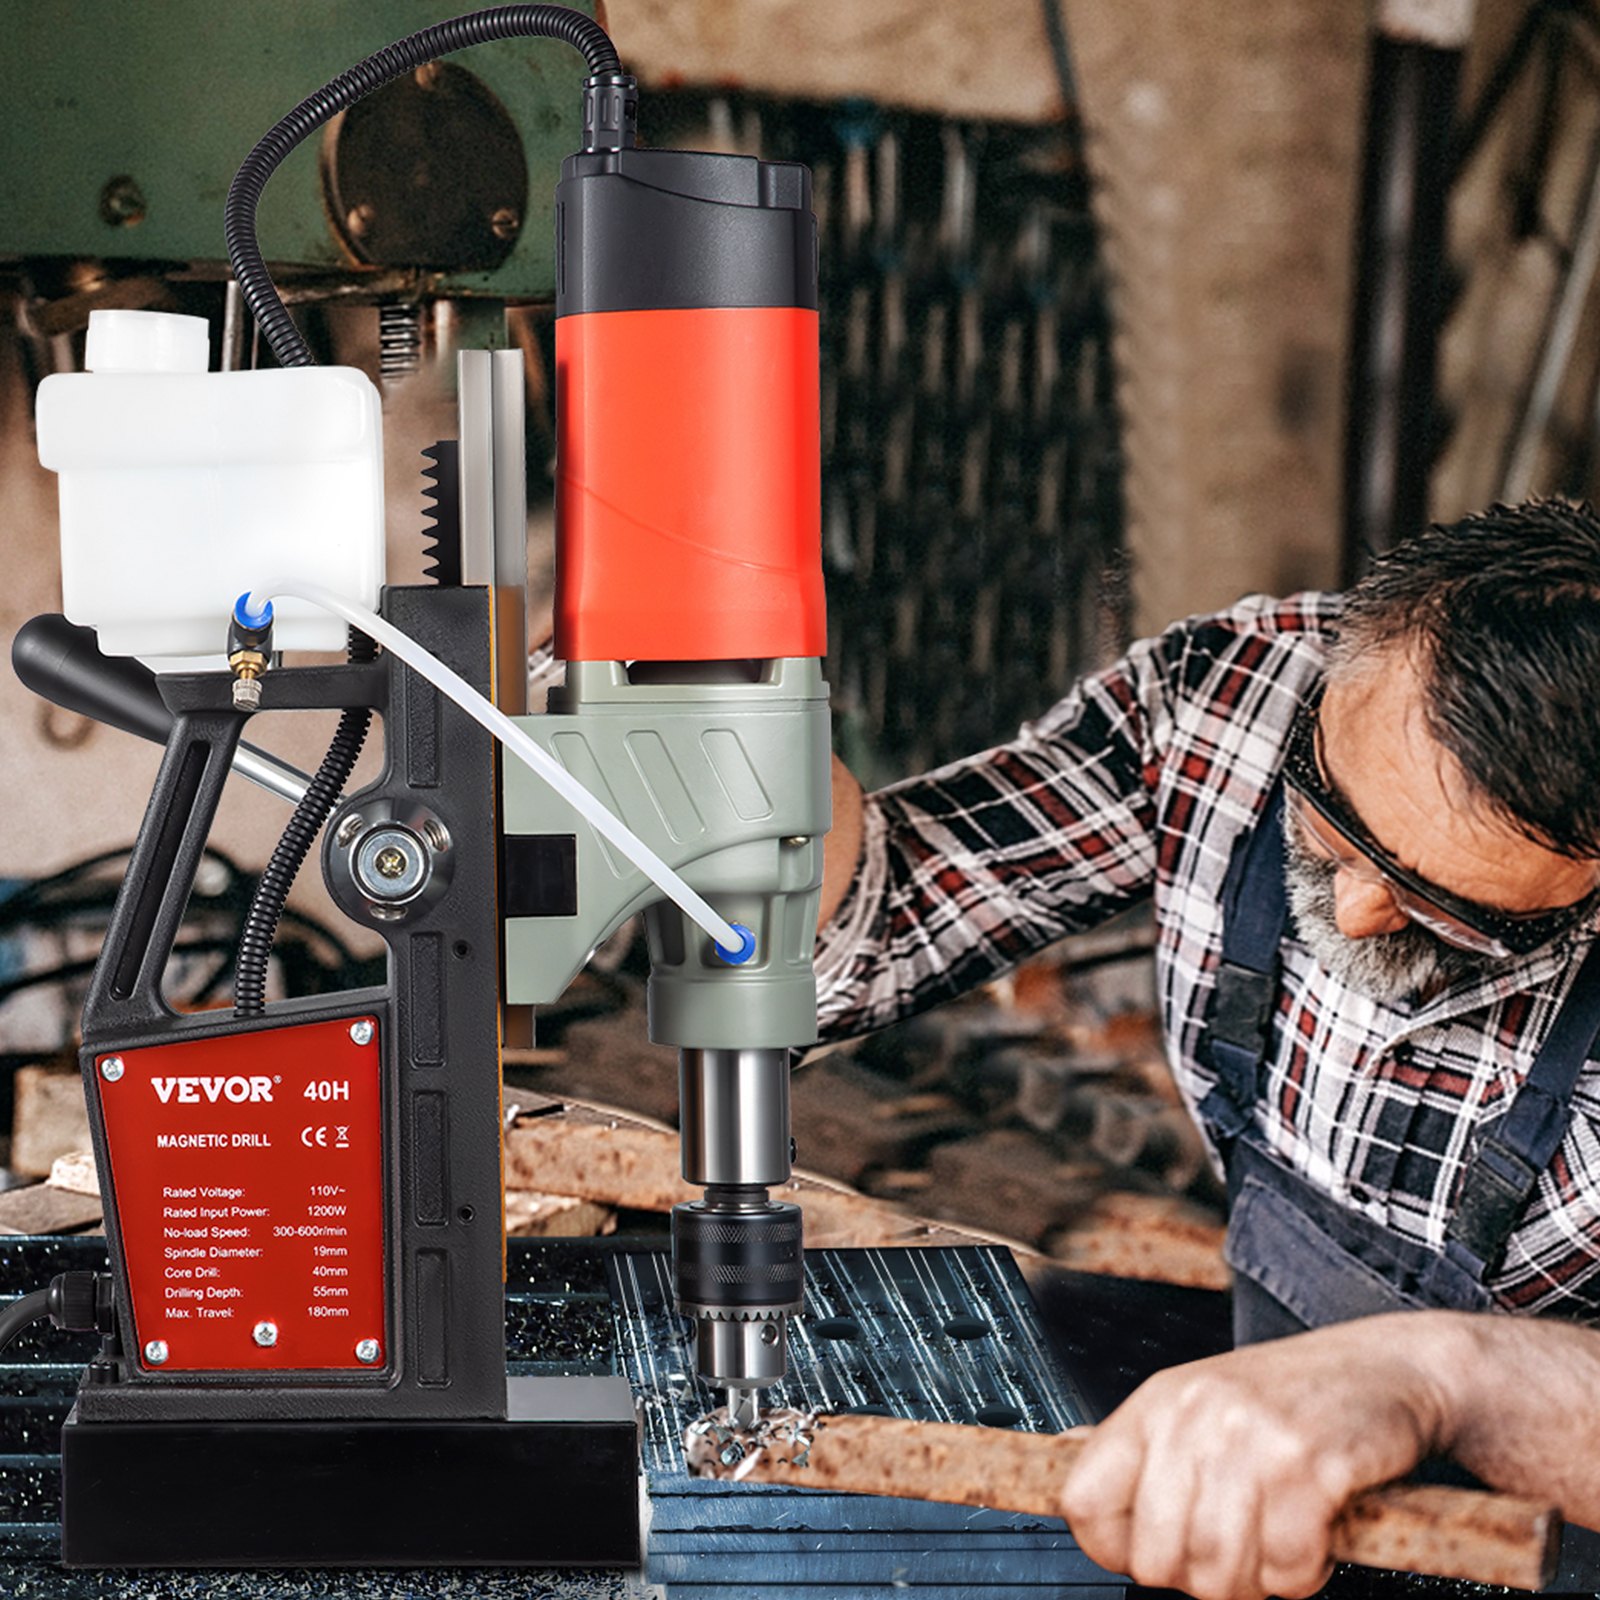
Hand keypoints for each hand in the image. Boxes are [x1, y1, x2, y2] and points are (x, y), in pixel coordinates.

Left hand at [1060, 1314, 1454, 1599]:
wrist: (1386, 1367)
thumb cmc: (1291, 1397)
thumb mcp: (1201, 1406)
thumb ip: (1152, 1456)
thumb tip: (1096, 1507)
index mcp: (1155, 1404)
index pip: (1086, 1501)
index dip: (1113, 1549)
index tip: (1145, 1554)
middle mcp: (1194, 1415)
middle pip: (1155, 1556)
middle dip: (1197, 1577)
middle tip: (1233, 1556)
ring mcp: (1250, 1438)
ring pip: (1220, 1569)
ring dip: (1255, 1579)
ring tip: (1275, 1544)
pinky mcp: (1310, 1465)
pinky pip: (1286, 1566)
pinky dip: (1302, 1573)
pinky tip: (1312, 1538)